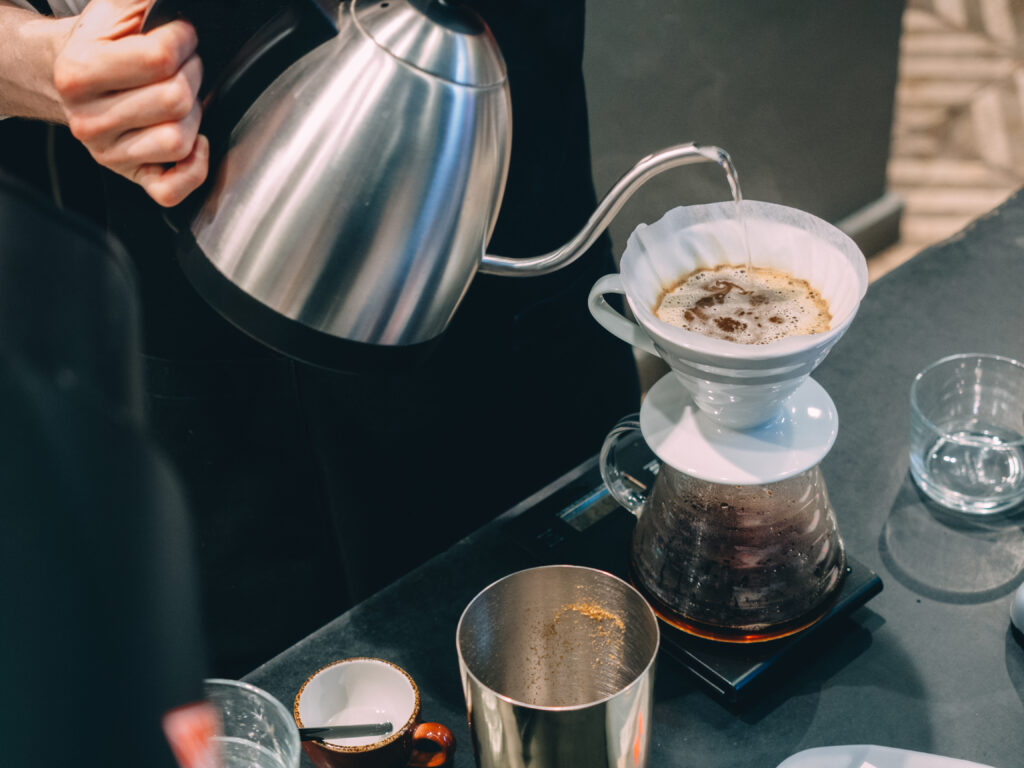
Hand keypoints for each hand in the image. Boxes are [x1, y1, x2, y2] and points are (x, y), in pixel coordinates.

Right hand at [53, 0, 207, 206]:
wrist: (72, 77)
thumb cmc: (102, 45)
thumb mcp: (116, 12)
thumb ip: (146, 4)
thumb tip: (177, 5)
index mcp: (79, 73)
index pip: (160, 58)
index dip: (184, 40)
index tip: (180, 37)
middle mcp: (88, 119)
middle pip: (176, 100)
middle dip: (192, 75)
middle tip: (183, 67)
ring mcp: (109, 153)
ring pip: (180, 141)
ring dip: (194, 116)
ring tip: (181, 98)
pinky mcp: (132, 176)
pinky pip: (172, 189)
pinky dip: (195, 167)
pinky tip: (194, 142)